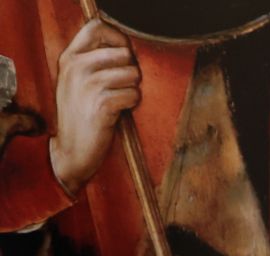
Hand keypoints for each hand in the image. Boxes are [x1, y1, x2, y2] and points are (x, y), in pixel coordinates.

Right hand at [48, 19, 140, 197]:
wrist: (72, 148)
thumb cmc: (82, 114)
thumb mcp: (78, 81)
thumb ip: (94, 61)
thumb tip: (127, 49)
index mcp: (70, 57)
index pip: (97, 27)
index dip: (119, 38)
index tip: (125, 56)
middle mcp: (76, 67)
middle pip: (123, 52)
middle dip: (132, 70)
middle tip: (122, 87)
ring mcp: (88, 85)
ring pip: (132, 74)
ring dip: (133, 89)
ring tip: (119, 101)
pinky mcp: (102, 105)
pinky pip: (134, 95)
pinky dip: (132, 104)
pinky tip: (119, 112)